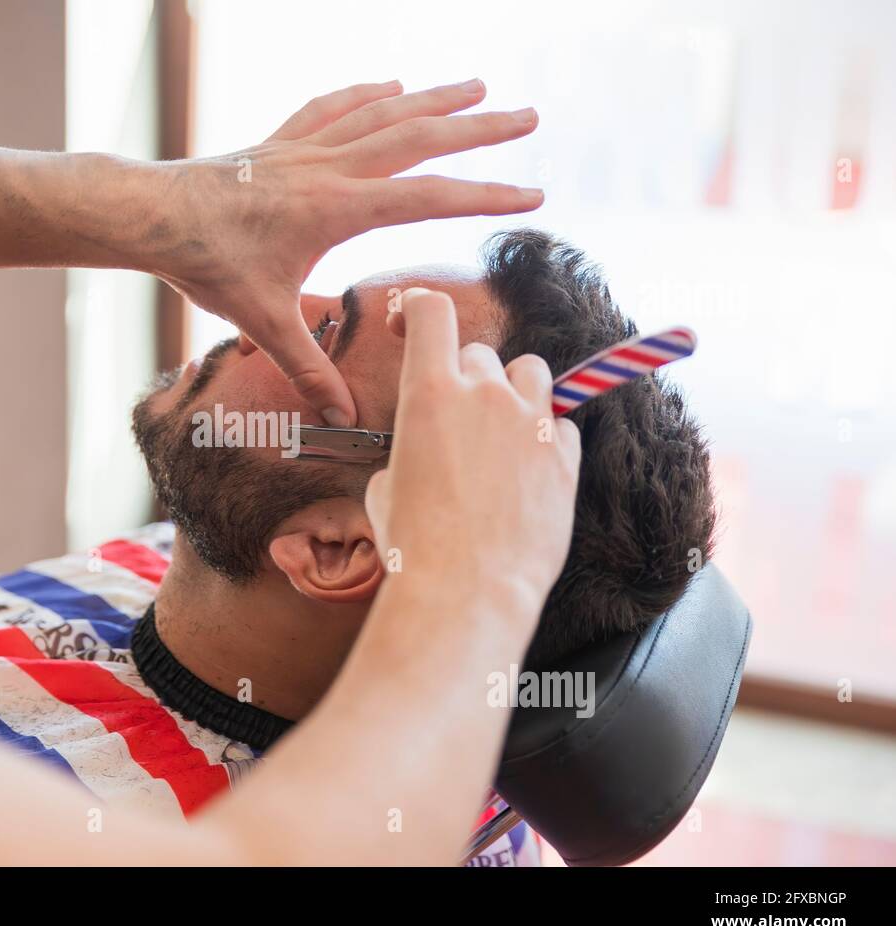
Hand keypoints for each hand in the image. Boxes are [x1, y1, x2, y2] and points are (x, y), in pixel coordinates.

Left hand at [144, 80, 543, 426]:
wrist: (152, 216)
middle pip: (418, 137)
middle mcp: (329, 168)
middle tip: (529, 117)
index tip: (532, 193)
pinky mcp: (279, 142)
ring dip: (433, 99)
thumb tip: (338, 419)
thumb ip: (306, 369)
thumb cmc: (207, 264)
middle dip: (478, 128)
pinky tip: (392, 85)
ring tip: (477, 86)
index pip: (427, 199)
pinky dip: (366, 94)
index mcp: (335, 210)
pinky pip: (332, 107)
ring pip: (381, 112)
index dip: (484, 196)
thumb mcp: (262, 323)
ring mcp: (304, 149)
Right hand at [365, 288, 580, 626]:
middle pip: (478, 353)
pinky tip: (526, 474)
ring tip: (499, 435)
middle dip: (464, 378)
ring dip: (513, 391)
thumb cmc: (414, 546)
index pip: (430, 311)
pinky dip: (544, 437)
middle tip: (454, 423)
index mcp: (429, 392)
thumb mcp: (387, 488)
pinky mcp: (566, 455)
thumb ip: (409, 450)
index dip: (418, 306)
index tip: (411, 318)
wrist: (467, 591)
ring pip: (530, 372)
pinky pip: (560, 424)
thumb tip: (423, 457)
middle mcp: (484, 394)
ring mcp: (532, 422)